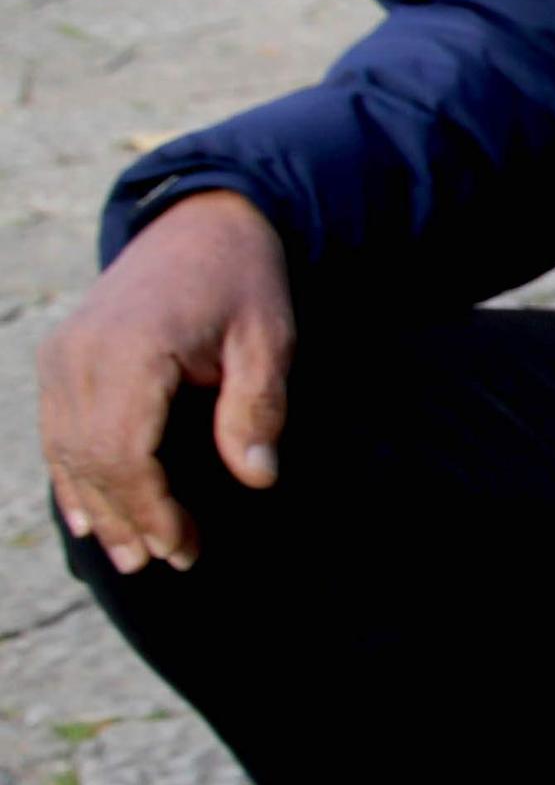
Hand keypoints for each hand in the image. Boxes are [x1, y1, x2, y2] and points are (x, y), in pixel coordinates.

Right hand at [39, 190, 293, 575]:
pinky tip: (89, 517)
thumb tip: (258, 478)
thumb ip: (258, 408)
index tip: (184, 547)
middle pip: (90, 459)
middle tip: (165, 562)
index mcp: (131, 350)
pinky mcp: (61, 356)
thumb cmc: (244, 281)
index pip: (125, 452)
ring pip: (66, 450)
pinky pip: (55, 429)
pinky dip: (70, 476)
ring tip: (130, 555)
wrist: (203, 222)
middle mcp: (81, 354)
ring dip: (96, 506)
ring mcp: (63, 355)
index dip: (151, 509)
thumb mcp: (269, 339)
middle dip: (126, 517)